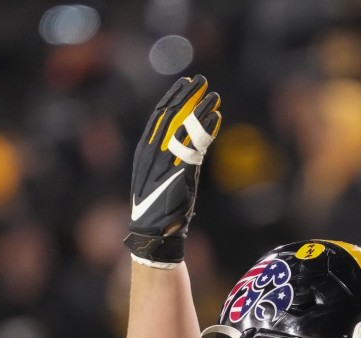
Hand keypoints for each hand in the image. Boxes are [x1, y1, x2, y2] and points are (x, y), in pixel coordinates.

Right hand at [124, 75, 221, 267]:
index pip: (158, 116)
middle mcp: (153, 153)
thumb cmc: (160, 208)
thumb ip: (172, 157)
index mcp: (144, 151)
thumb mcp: (162, 176)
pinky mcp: (180, 175)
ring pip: (184, 128)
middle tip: (202, 80)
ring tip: (214, 95)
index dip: (173, 97)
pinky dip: (205, 130)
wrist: (155, 234)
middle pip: (170, 116)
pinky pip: (194, 147)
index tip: (186, 83)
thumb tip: (190, 140)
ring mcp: (165, 163)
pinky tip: (215, 118)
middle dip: (187, 96)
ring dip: (200, 109)